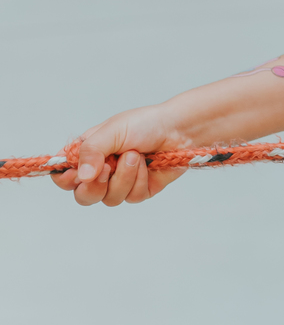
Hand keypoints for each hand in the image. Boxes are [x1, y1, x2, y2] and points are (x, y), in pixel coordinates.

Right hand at [50, 104, 189, 206]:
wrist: (178, 130)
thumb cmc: (144, 124)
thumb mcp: (111, 131)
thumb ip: (91, 151)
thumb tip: (81, 176)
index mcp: (88, 154)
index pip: (64, 176)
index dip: (66, 180)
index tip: (77, 174)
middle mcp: (101, 171)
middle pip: (83, 196)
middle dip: (96, 185)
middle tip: (108, 167)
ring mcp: (120, 183)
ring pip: (109, 199)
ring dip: (123, 177)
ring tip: (136, 156)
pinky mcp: (139, 191)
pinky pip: (132, 197)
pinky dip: (139, 180)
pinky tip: (148, 165)